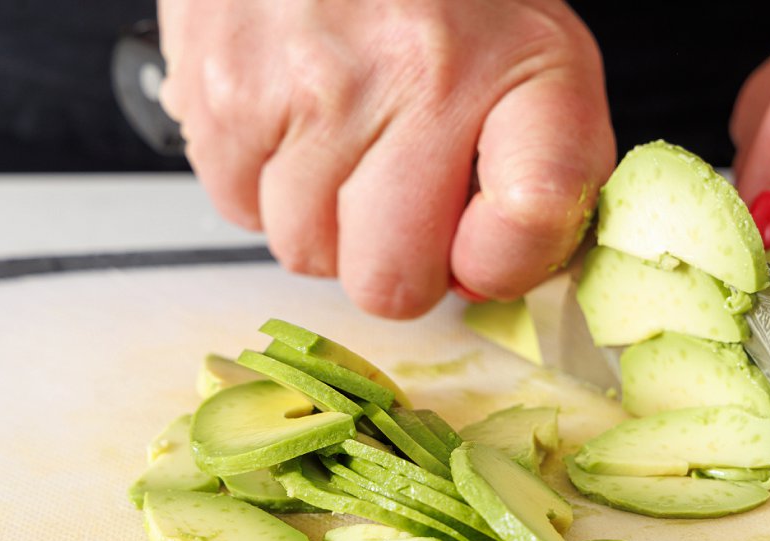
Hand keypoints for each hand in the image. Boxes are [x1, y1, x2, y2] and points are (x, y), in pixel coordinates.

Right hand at [157, 0, 613, 318]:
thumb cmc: (443, 3)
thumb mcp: (537, 67)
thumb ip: (543, 185)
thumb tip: (488, 282)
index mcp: (526, 68)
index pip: (531, 219)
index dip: (502, 262)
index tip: (483, 241)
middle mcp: (421, 73)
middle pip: (393, 282)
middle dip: (395, 261)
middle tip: (401, 190)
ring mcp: (314, 85)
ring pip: (306, 253)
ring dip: (323, 219)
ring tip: (344, 133)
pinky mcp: (226, 90)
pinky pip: (240, 210)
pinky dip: (264, 182)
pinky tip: (296, 117)